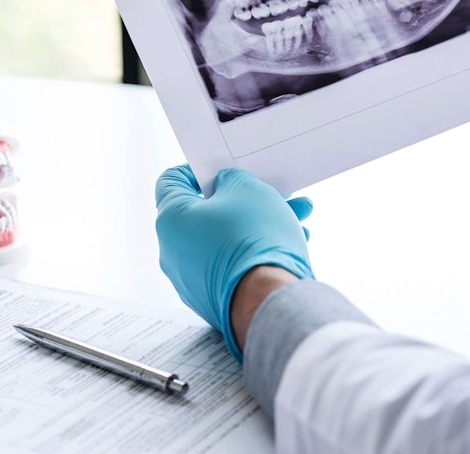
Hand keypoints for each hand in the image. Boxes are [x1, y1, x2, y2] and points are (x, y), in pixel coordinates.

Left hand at [154, 164, 313, 361]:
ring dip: (260, 223)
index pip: (172, 181)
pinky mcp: (213, 300)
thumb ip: (233, 179)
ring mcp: (192, 280)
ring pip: (227, 238)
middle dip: (246, 198)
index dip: (197, 169)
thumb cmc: (254, 239)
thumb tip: (228, 187)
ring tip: (298, 215)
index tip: (223, 169)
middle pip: (208, 212)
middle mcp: (173, 251)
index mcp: (171, 220)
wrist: (269, 299)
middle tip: (273, 190)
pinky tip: (294, 241)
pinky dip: (257, 250)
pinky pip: (234, 264)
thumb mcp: (248, 189)